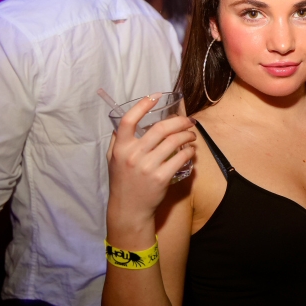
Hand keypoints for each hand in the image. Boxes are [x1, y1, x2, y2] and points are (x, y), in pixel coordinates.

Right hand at [107, 93, 196, 227]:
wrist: (129, 209)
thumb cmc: (122, 181)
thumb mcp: (113, 159)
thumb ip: (117, 141)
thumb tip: (124, 122)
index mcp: (120, 148)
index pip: (128, 120)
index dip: (142, 105)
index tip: (155, 96)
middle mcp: (133, 155)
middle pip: (160, 129)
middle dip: (179, 121)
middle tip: (188, 121)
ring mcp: (148, 167)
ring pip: (174, 141)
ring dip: (187, 135)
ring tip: (192, 135)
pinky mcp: (161, 177)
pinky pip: (181, 157)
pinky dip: (189, 151)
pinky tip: (191, 150)